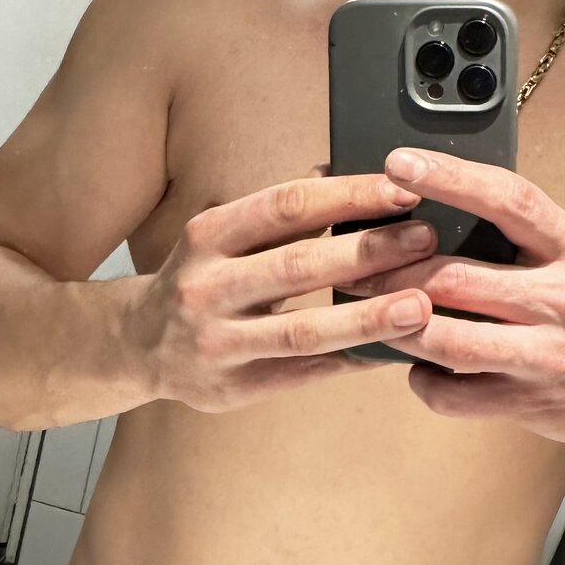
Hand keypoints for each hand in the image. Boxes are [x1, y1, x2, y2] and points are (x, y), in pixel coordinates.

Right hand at [134, 173, 437, 412]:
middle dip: (368, 252)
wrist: (138, 346)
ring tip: (419, 307)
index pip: (286, 206)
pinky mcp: (234, 388)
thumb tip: (345, 175)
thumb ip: (278, 215)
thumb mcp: (221, 236)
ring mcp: (219, 343)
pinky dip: (350, 361)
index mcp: (208, 236)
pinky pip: (303, 374)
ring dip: (366, 318)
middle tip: (426, 241)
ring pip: (303, 330)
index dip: (348, 196)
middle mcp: (207, 287)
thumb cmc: (197, 280)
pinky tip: (390, 352)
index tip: (402, 190)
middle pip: (298, 266)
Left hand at [342, 148, 564, 466]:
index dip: (450, 177)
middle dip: (393, 272)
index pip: (509, 200)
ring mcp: (547, 355)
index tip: (399, 163)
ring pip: (447, 340)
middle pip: (458, 277)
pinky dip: (423, 381)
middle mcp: (564, 299)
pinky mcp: (528, 402)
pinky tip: (419, 368)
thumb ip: (519, 242)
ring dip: (398, 328)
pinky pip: (453, 393)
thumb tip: (432, 218)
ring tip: (373, 317)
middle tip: (354, 267)